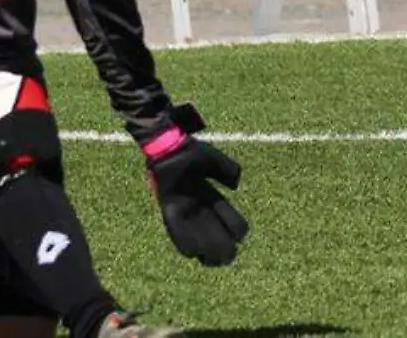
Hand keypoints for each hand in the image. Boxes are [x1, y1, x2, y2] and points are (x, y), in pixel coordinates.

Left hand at [143, 110, 248, 266]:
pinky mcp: (168, 208)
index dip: (237, 229)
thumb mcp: (215, 160)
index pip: (229, 218)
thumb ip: (228, 170)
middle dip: (224, 247)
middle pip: (214, 233)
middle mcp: (198, 207)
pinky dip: (185, 242)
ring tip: (213, 261)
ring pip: (198, 237)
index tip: (239, 236)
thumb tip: (235, 186)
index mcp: (211, 198)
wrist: (167, 146)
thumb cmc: (190, 151)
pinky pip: (176, 230)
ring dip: (207, 250)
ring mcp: (184, 210)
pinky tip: (193, 253)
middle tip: (228, 257)